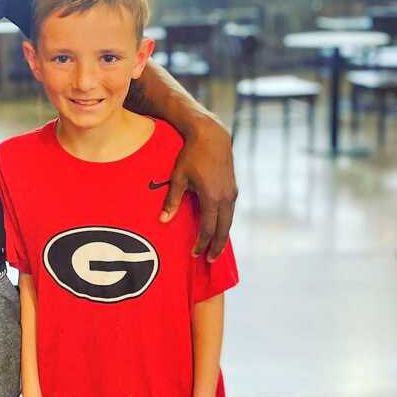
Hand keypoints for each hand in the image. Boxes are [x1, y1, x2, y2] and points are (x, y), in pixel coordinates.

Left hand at [160, 115, 236, 260]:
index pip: (207, 228)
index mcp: (212, 197)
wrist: (212, 136)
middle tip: (210, 261)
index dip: (201, 243)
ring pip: (229, 221)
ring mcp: (232, 192)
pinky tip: (218, 227)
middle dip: (216, 246)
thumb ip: (172, 200)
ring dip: (222, 235)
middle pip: (223, 229)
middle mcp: (226, 197)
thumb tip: (163, 221)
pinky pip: (230, 211)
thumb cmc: (191, 155)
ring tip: (215, 248)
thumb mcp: (178, 177)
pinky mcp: (234, 188)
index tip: (195, 254)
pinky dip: (224, 222)